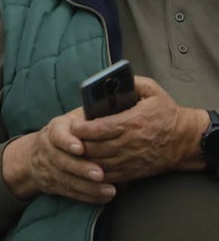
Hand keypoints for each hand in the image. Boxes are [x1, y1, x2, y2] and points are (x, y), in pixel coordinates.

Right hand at [2, 109, 115, 203]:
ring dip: (88, 186)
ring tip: (110, 190)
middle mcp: (47, 148)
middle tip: (100, 174)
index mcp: (55, 129)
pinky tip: (103, 197)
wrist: (37, 153)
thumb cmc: (68, 132)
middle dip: (81, 168)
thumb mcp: (74, 120)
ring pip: (66, 179)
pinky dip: (86, 196)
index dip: (68, 141)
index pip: (58, 134)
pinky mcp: (51, 183)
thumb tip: (114, 106)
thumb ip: (89, 116)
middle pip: (62, 160)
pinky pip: (69, 191)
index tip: (80, 148)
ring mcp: (47, 167)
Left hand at [71, 76, 206, 181]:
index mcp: (132, 122)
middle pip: (96, 147)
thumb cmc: (167, 113)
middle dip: (78, 144)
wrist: (186, 140)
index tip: (71, 125)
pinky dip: (96, 172)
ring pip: (100, 163)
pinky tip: (87, 165)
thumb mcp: (152, 91)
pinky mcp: (134, 171)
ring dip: (84, 159)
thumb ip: (132, 82)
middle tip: (67, 139)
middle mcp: (131, 143)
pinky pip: (111, 175)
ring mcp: (132, 159)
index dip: (82, 129)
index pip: (100, 128)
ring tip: (73, 151)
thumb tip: (111, 78)